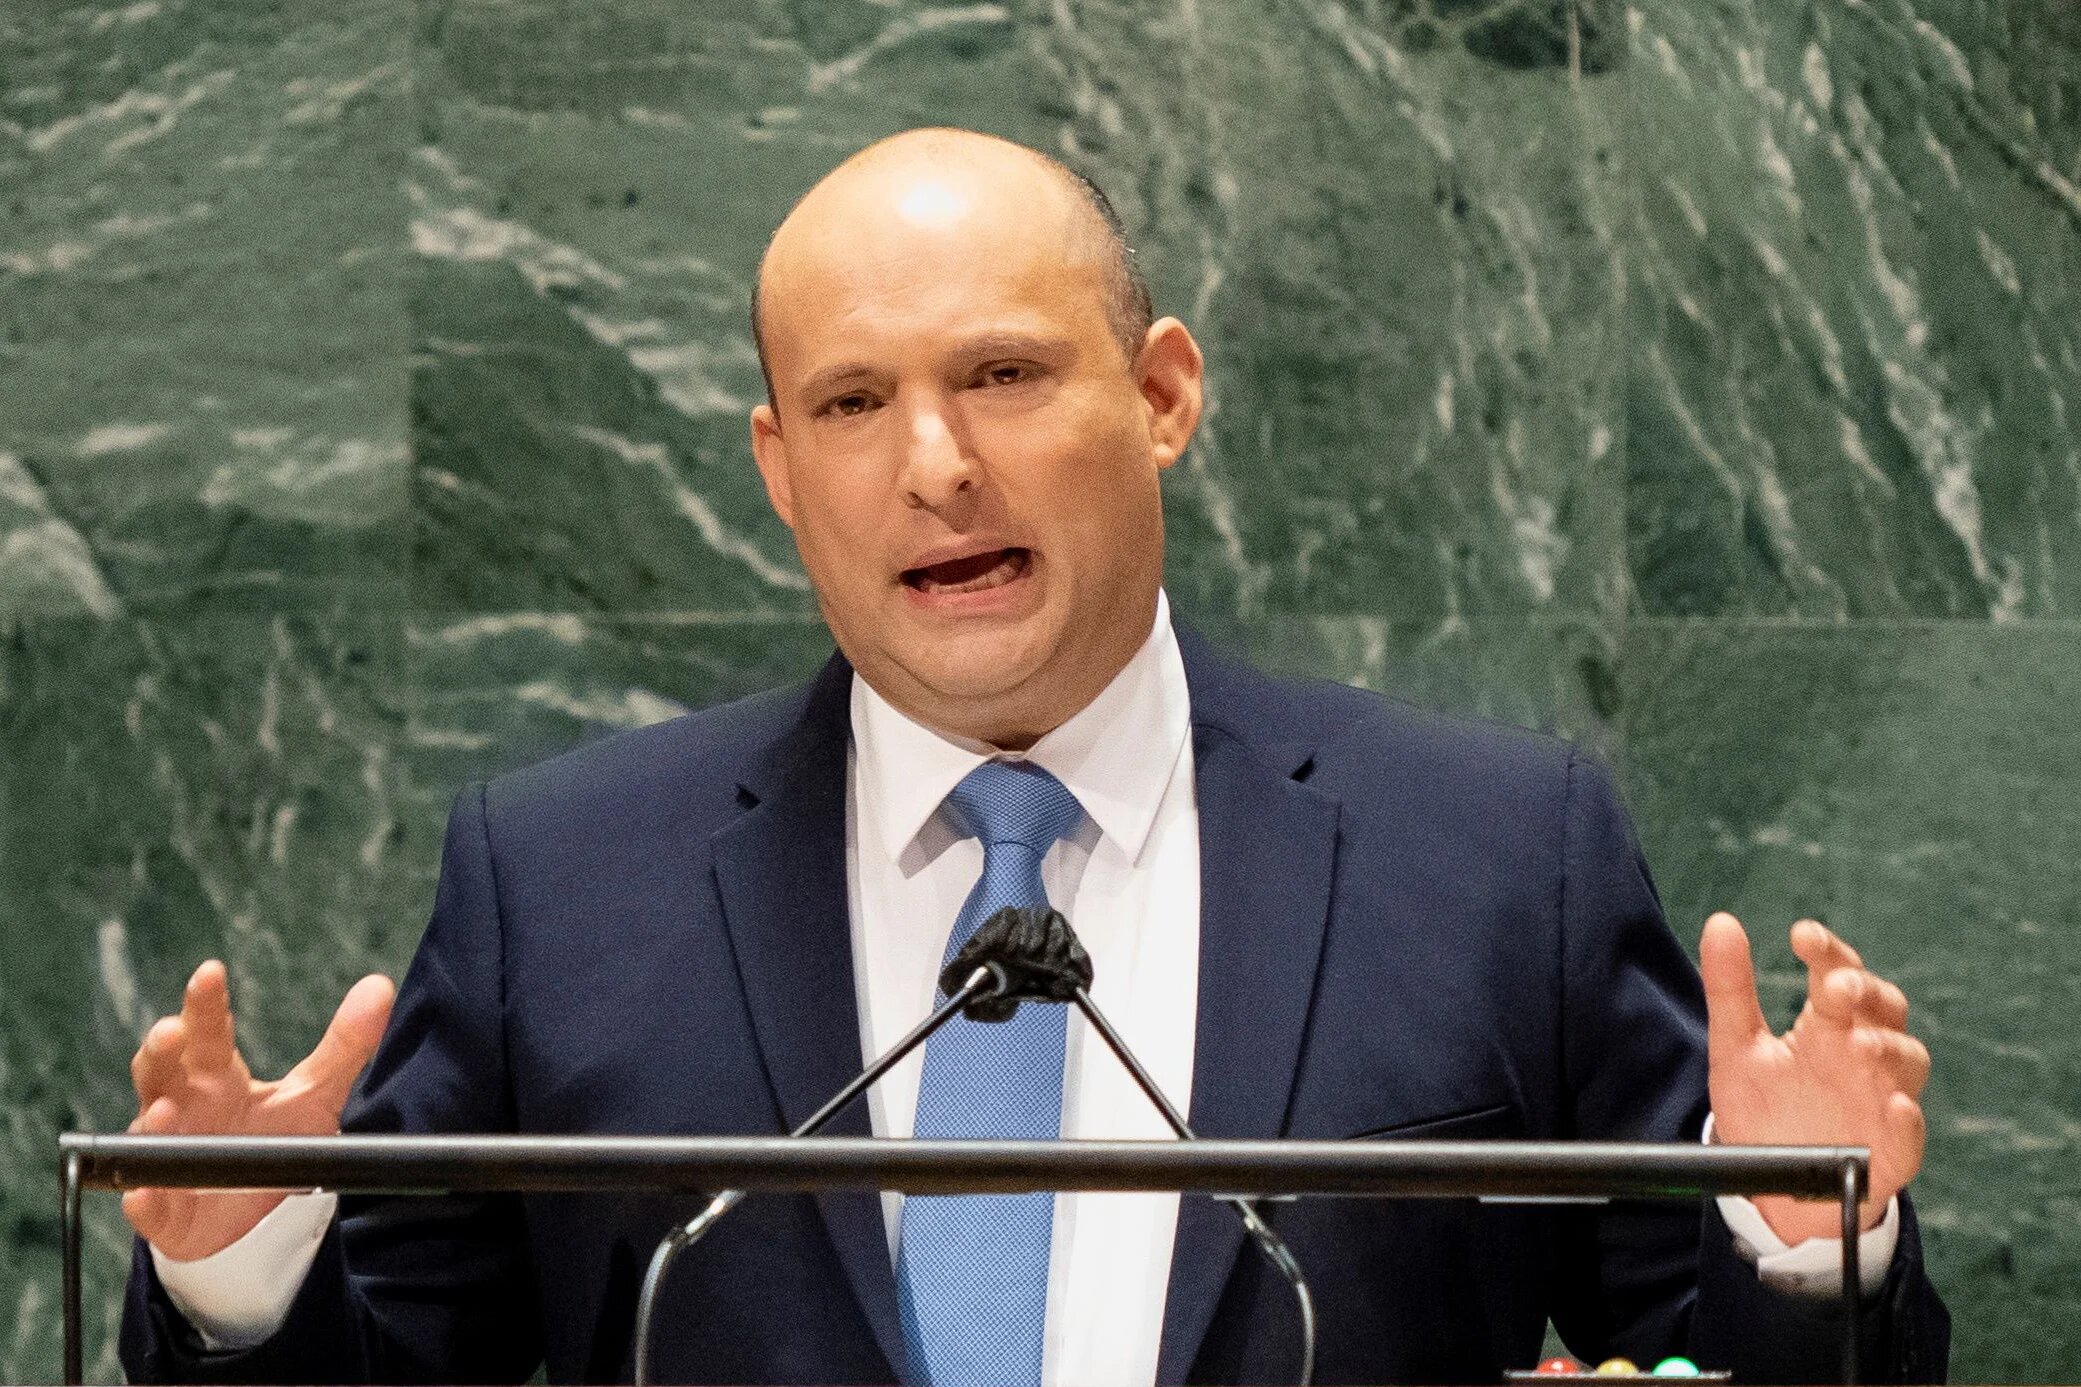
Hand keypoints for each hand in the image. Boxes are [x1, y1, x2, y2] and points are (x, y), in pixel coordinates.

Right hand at [123, 960, 394, 1261]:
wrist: (247, 1211)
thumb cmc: (271, 1136)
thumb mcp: (314, 1094)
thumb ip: (344, 1045)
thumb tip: (380, 986)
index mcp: (216, 1074)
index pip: (208, 1030)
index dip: (205, 1002)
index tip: (210, 972)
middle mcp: (181, 1106)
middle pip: (163, 1068)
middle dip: (163, 1048)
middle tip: (172, 1030)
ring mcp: (166, 1154)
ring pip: (146, 1130)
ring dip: (151, 1120)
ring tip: (161, 1109)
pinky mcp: (160, 1208)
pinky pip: (146, 1203)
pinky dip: (143, 1199)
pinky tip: (143, 1195)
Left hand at [1701, 913, 1928, 1243]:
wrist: (1775, 1186)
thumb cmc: (1764, 1108)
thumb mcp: (1735, 1046)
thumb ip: (1730, 987)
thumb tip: (1721, 921)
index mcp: (1829, 1024)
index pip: (1840, 973)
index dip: (1828, 952)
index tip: (1801, 936)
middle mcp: (1864, 1054)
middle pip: (1886, 1008)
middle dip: (1866, 993)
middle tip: (1835, 986)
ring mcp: (1883, 1100)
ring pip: (1909, 1063)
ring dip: (1887, 1049)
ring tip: (1857, 1043)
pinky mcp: (1891, 1152)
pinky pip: (1911, 1136)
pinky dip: (1908, 1122)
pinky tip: (1895, 1107)